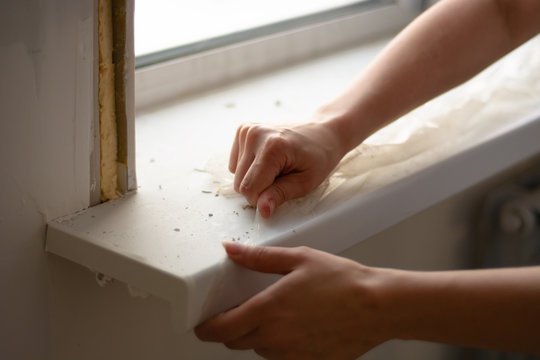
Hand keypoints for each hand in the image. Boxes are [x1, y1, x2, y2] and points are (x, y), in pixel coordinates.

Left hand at [195, 242, 390, 359]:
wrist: (377, 307)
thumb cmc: (342, 281)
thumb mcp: (298, 259)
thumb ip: (259, 258)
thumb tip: (231, 251)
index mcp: (268, 310)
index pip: (221, 330)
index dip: (204, 329)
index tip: (201, 323)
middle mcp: (275, 338)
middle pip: (234, 342)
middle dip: (229, 328)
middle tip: (238, 309)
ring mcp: (291, 354)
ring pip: (257, 349)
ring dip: (255, 334)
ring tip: (274, 312)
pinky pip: (280, 357)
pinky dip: (277, 344)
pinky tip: (294, 325)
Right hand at [229, 122, 342, 217]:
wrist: (322, 131)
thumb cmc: (319, 156)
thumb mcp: (305, 182)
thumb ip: (280, 195)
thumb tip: (262, 210)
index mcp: (272, 147)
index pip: (249, 189)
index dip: (262, 199)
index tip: (280, 191)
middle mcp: (255, 134)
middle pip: (240, 184)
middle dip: (259, 188)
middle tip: (281, 177)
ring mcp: (247, 129)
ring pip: (236, 174)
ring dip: (254, 177)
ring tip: (276, 166)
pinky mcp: (243, 129)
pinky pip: (236, 163)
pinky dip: (250, 167)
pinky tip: (267, 159)